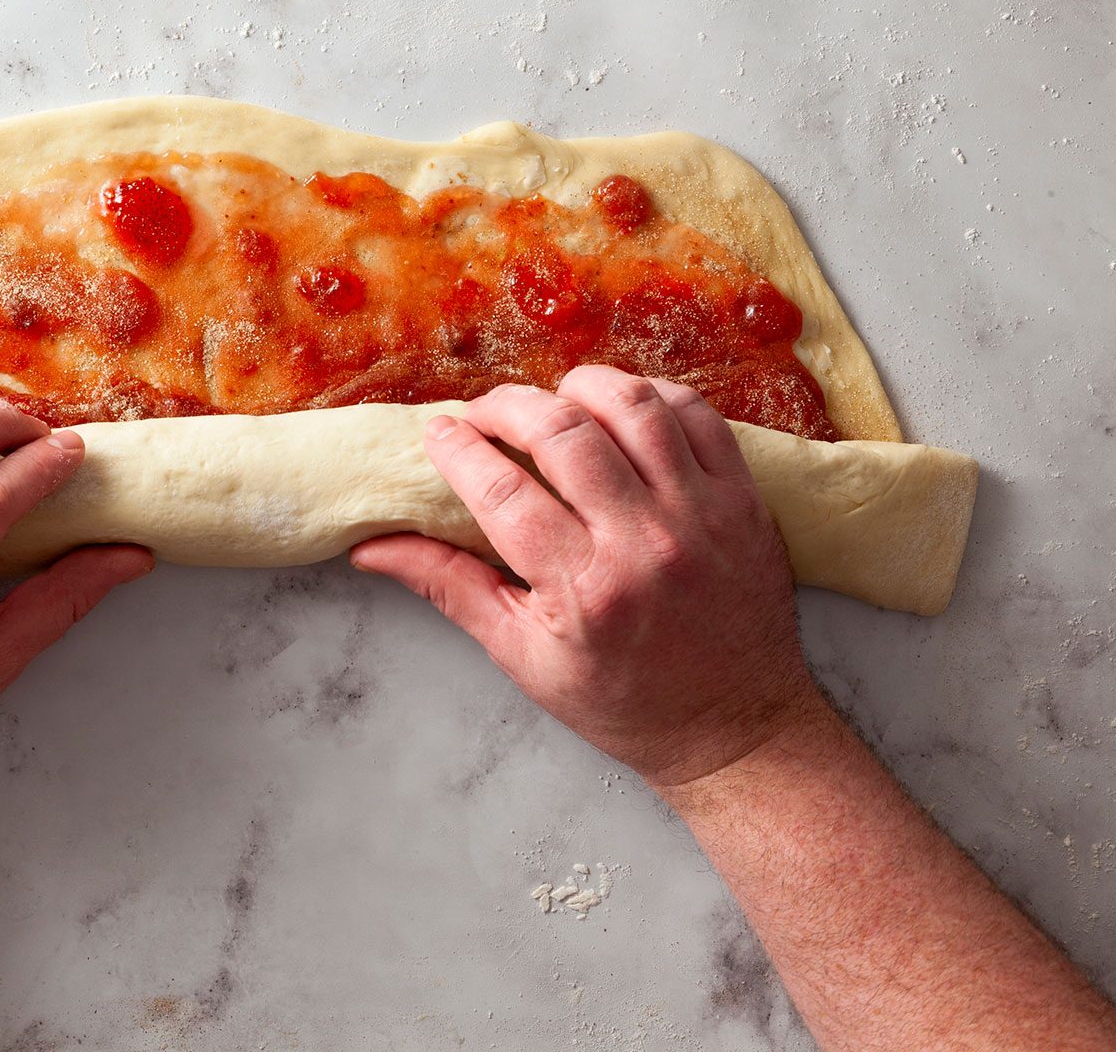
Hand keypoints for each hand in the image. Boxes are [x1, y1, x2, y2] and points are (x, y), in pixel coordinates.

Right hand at [352, 367, 821, 788]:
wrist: (736, 729)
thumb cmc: (622, 701)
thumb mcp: (523, 658)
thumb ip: (451, 589)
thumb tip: (372, 548)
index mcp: (582, 590)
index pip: (502, 490)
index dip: (458, 450)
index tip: (437, 434)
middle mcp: (644, 543)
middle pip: (562, 432)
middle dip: (506, 407)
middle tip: (483, 414)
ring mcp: (701, 515)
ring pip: (633, 405)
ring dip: (578, 388)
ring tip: (551, 402)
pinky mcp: (742, 500)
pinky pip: (695, 415)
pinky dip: (650, 396)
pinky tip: (618, 411)